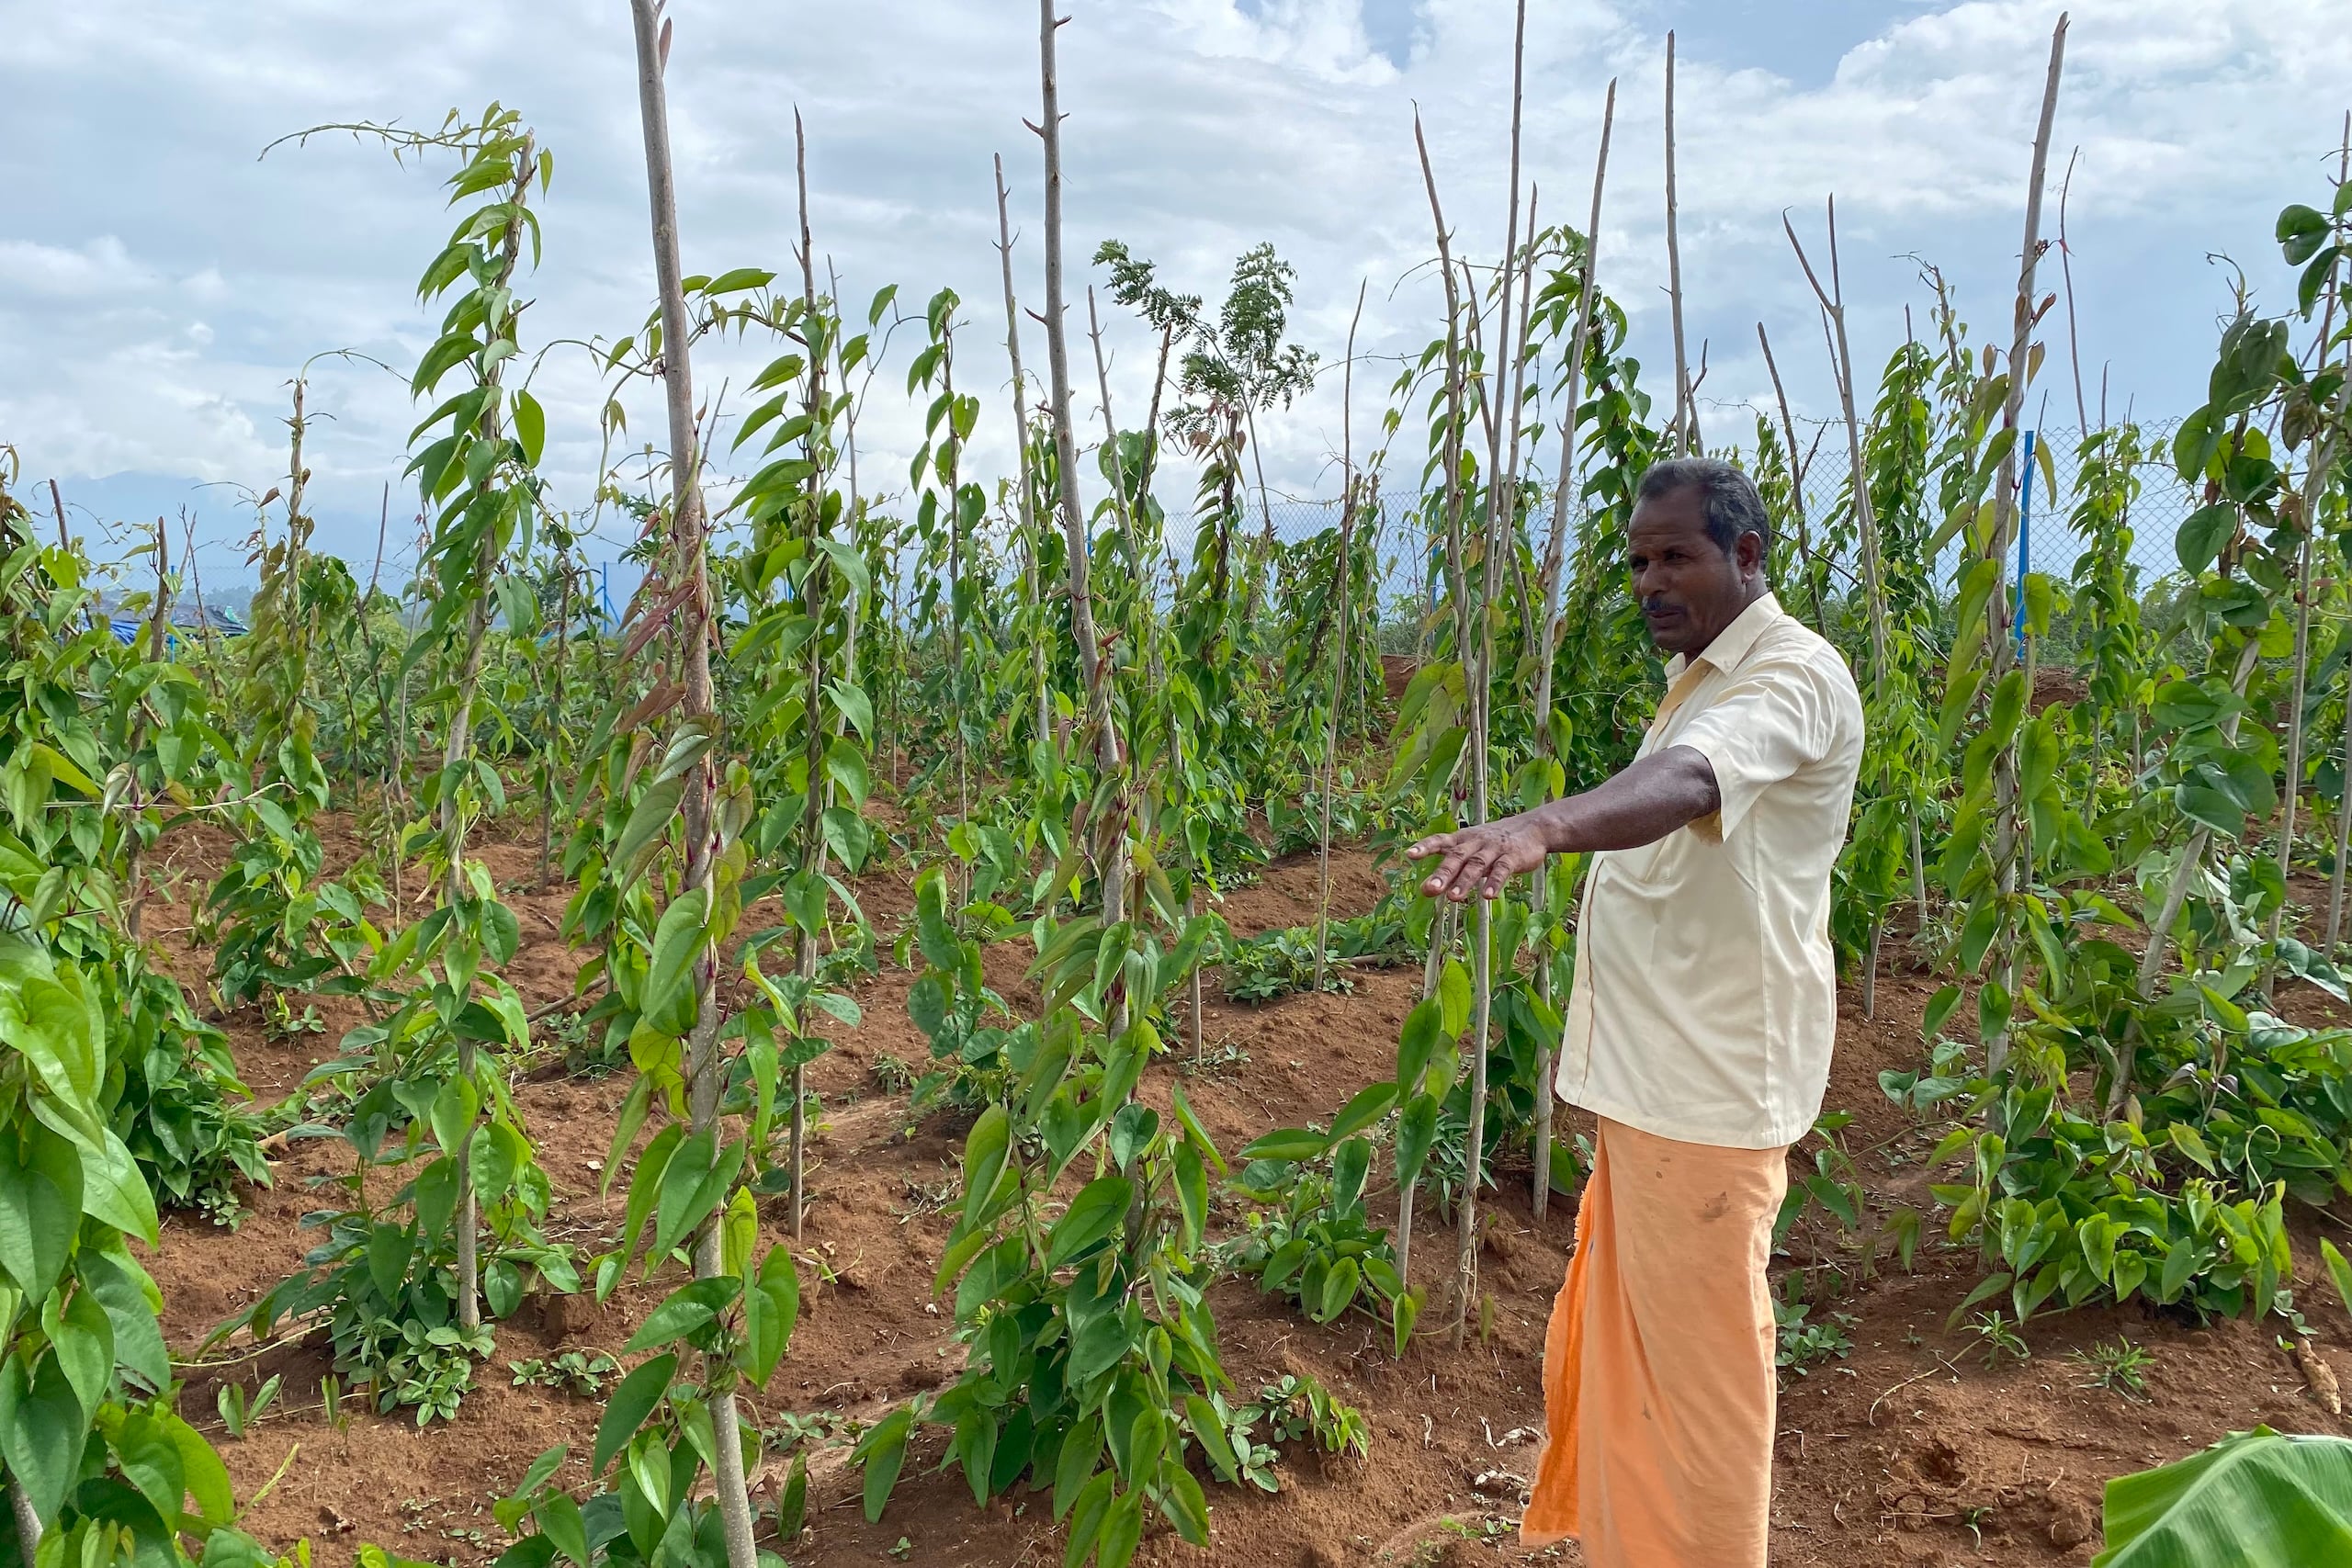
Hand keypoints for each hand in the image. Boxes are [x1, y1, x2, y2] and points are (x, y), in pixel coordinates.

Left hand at [1406, 816, 1547, 901]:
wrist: (1533, 829)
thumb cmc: (1494, 843)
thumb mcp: (1471, 850)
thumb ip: (1452, 868)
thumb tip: (1427, 888)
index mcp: (1463, 839)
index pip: (1440, 840)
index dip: (1425, 847)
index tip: (1409, 854)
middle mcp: (1475, 843)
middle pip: (1457, 857)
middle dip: (1442, 873)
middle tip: (1429, 889)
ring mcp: (1494, 849)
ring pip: (1477, 865)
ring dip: (1464, 881)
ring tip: (1452, 898)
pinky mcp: (1512, 857)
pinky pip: (1502, 870)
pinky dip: (1495, 882)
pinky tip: (1488, 896)